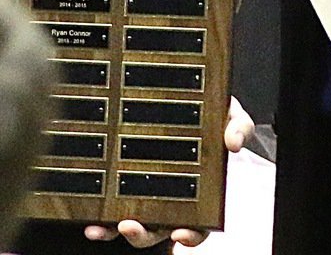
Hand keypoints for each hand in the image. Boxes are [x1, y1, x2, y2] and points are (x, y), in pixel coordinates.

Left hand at [84, 98, 253, 245]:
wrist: (193, 95)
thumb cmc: (213, 113)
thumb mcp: (232, 115)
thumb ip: (239, 126)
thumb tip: (234, 142)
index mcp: (199, 192)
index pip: (198, 224)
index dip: (191, 235)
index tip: (182, 234)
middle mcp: (171, 199)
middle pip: (158, 229)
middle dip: (143, 234)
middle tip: (131, 226)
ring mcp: (146, 193)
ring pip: (133, 223)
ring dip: (116, 230)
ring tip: (106, 225)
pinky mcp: (124, 181)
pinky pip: (111, 205)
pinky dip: (101, 216)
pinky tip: (91, 217)